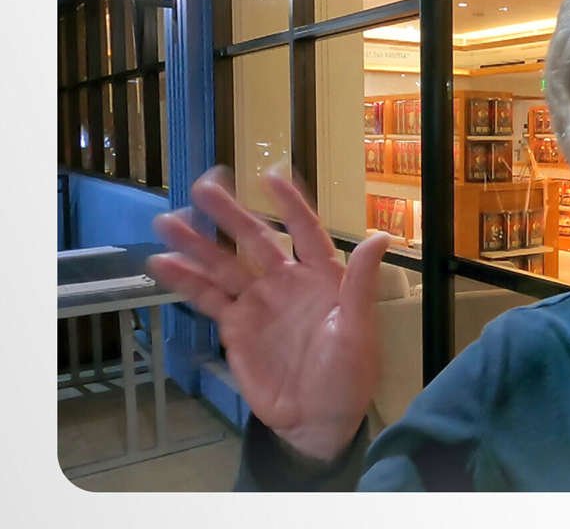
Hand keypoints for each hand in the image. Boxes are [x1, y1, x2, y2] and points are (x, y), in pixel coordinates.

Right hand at [147, 166, 390, 461]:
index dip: (290, 204)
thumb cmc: (348, 375)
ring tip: (168, 221)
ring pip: (224, 264)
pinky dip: (185, 281)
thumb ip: (361, 283)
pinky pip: (208, 297)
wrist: (318, 420)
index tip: (270, 175)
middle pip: (256, 240)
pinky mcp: (236, 326)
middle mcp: (287, 281)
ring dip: (197, 243)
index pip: (305, 230)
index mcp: (323, 276)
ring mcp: (258, 302)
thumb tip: (381, 236)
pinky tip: (162, 263)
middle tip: (204, 187)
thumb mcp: (357, 329)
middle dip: (231, 215)